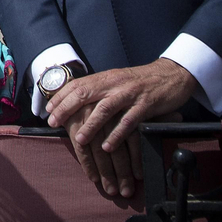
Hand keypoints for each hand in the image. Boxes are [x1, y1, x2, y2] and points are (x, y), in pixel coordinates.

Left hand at [45, 58, 198, 196]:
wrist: (173, 74)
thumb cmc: (140, 81)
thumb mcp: (117, 81)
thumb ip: (99, 89)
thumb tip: (76, 101)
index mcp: (106, 78)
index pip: (77, 84)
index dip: (61, 97)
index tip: (48, 110)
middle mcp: (114, 84)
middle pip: (85, 94)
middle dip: (67, 108)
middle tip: (54, 122)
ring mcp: (130, 94)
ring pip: (105, 109)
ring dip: (90, 125)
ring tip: (79, 140)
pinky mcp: (146, 105)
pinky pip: (129, 121)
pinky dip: (117, 135)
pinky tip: (108, 147)